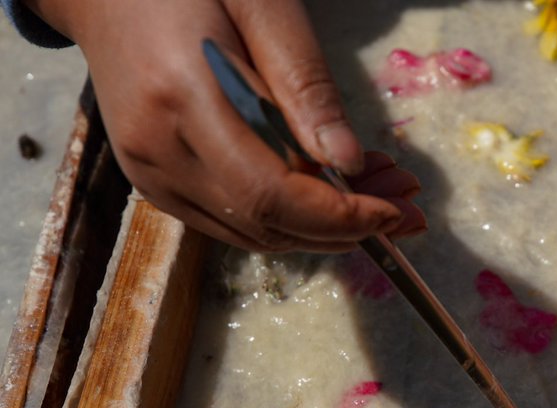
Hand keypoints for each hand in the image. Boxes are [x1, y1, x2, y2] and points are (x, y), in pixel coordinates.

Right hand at [27, 0, 425, 251]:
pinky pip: (232, 222)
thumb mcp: (263, 9)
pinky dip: (288, 219)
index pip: (271, 192)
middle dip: (345, 227)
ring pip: (252, 234)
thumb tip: (349, 164)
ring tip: (379, 196)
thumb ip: (304, 88)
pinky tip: (329, 192)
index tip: (396, 210)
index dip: (340, 214)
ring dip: (324, 229)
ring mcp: (149, 174)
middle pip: (266, 224)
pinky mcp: (153, 183)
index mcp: (182, 97)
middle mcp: (158, 151)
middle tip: (406, 206)